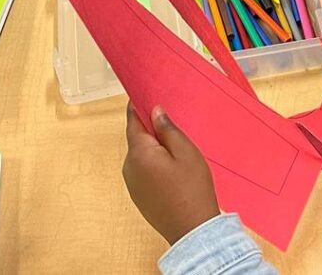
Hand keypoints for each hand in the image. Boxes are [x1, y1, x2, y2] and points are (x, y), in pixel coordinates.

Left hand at [122, 104, 219, 245]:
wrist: (192, 229)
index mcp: (139, 153)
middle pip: (137, 138)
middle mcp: (129, 167)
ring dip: (154, 147)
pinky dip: (154, 163)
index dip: (138, 106)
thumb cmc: (192, 188)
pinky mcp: (138, 195)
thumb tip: (155, 111)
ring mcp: (132, 184)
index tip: (145, 92)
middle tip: (174, 123)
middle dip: (151, 128)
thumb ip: (168, 129)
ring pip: (140, 155)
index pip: (133, 121)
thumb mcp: (186, 152)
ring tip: (177, 148)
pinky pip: (143, 170)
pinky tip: (172, 168)